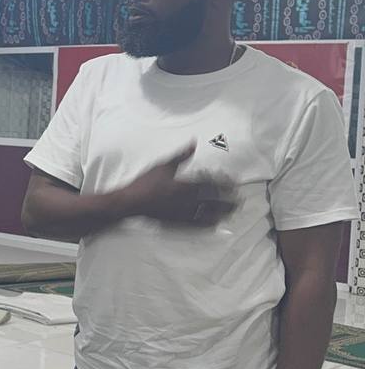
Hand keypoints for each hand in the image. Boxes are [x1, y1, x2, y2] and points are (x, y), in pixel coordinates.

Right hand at [118, 145, 236, 226]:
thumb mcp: (163, 165)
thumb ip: (181, 156)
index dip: (224, 183)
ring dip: (222, 213)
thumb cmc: (144, 183)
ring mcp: (183, 213)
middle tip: (239, 199)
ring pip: (208, 214)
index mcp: (185, 185)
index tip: (233, 182)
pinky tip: (214, 223)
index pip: (211, 184)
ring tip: (231, 211)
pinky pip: (197, 224)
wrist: (130, 202)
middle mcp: (187, 200)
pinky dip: (208, 223)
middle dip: (228, 200)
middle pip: (214, 201)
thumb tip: (193, 143)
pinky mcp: (177, 222)